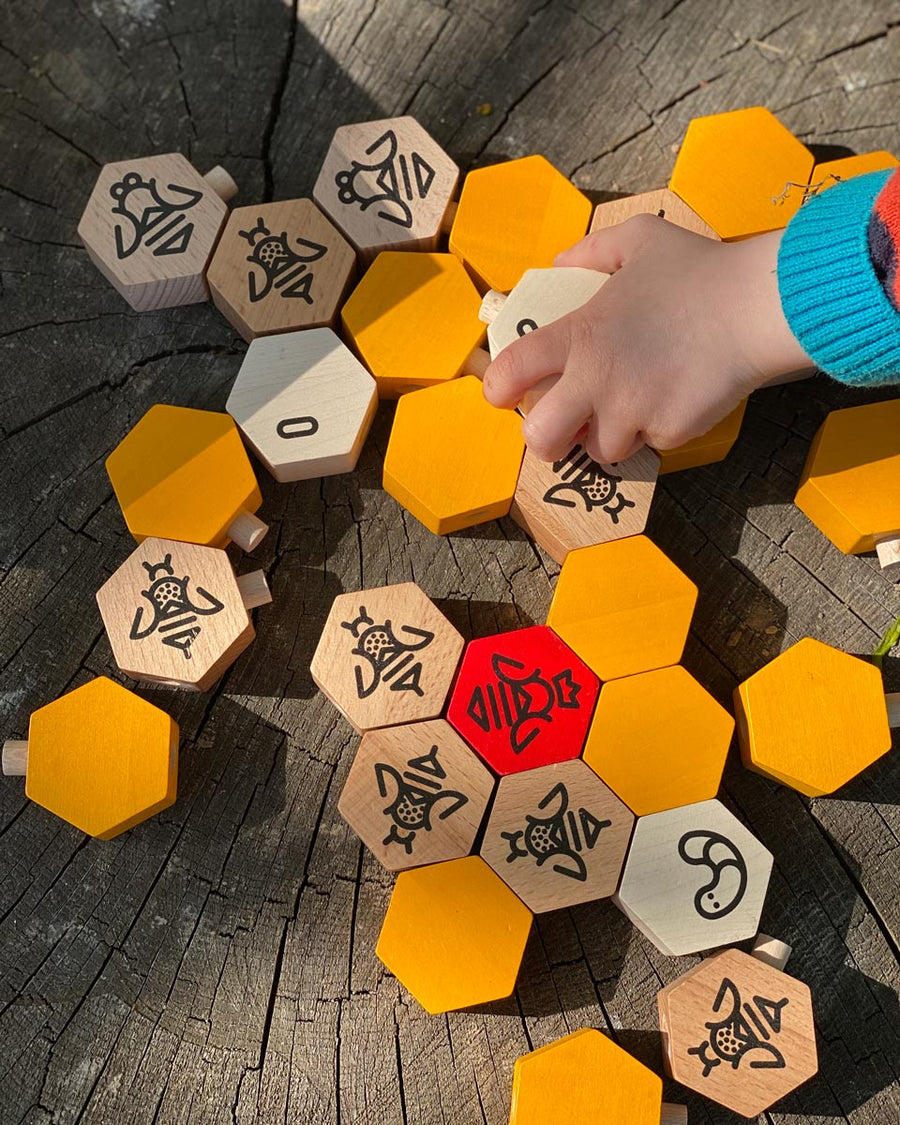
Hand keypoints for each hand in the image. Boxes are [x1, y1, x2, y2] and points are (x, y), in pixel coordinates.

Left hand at [482, 215, 813, 462]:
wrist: (756, 305)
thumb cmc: (698, 270)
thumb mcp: (639, 239)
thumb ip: (591, 251)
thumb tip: (561, 263)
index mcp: (579, 336)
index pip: (511, 372)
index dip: (498, 389)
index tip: (502, 394)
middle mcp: (596, 381)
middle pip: (540, 439)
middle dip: (543, 441)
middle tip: (560, 429)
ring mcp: (632, 412)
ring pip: (599, 450)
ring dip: (609, 435)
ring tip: (632, 406)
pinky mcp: (668, 432)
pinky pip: (650, 444)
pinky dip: (658, 430)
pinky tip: (676, 397)